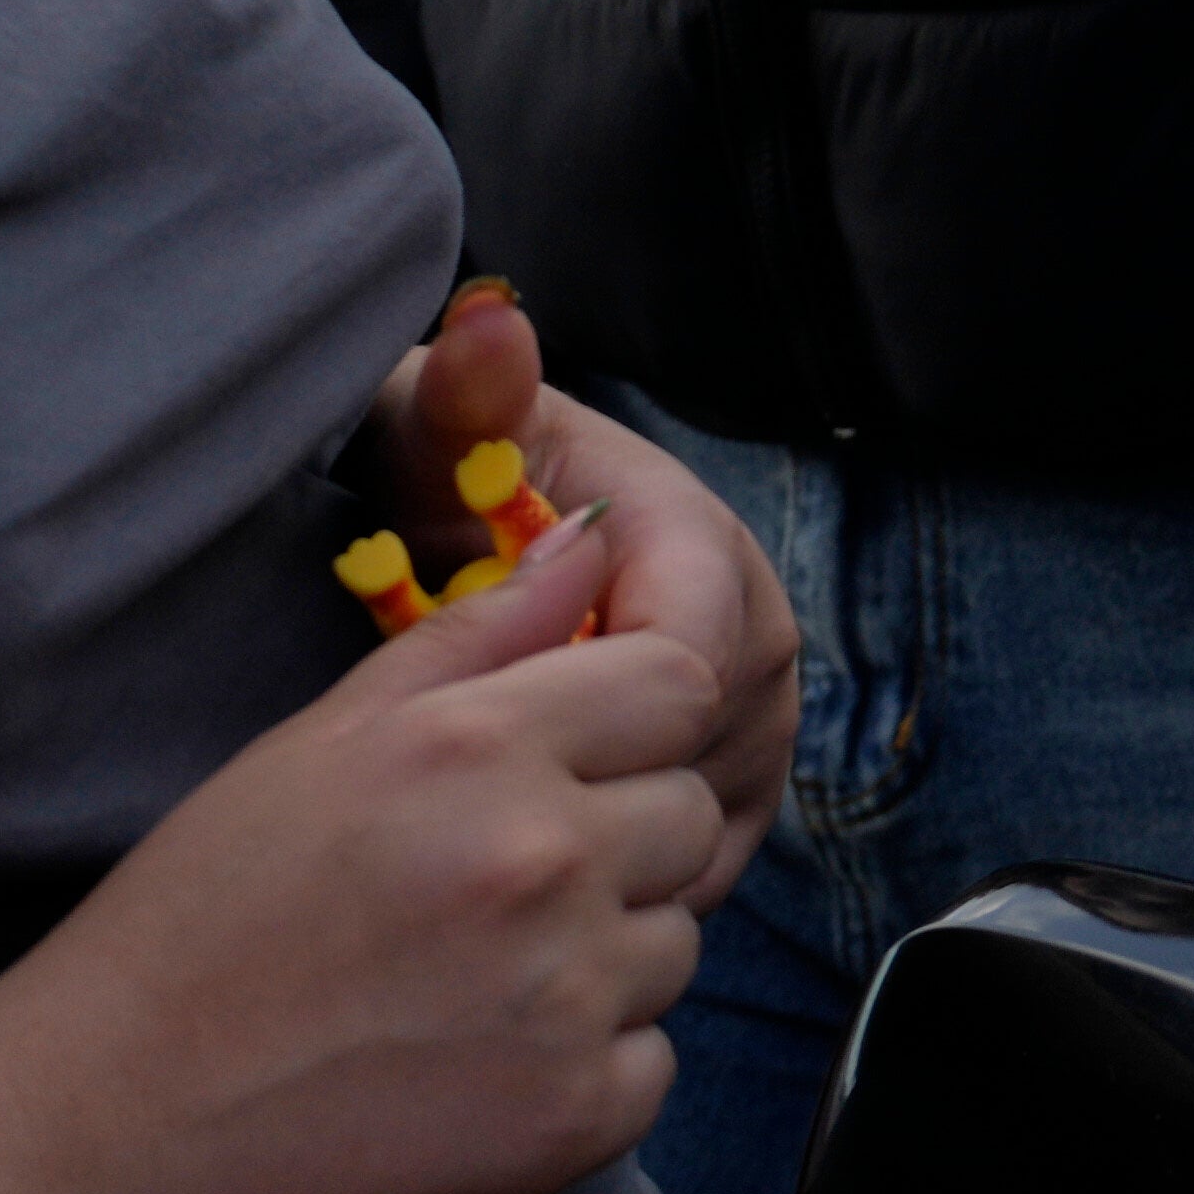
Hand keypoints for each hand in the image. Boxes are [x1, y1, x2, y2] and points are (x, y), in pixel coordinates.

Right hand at [0, 527, 726, 1193]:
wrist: (96, 1144)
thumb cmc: (192, 935)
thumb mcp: (315, 748)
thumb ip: (475, 634)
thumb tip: (594, 534)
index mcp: (479, 747)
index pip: (680, 683)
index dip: (635, 724)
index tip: (574, 770)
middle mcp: (541, 857)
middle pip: (689, 815)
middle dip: (615, 848)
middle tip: (481, 903)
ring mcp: (567, 994)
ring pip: (673, 943)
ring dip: (597, 965)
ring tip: (453, 995)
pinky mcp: (575, 1118)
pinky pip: (648, 1062)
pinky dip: (579, 1075)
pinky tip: (461, 1079)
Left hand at [369, 285, 786, 895]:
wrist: (482, 535)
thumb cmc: (450, 487)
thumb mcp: (441, 440)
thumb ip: (468, 395)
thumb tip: (490, 324)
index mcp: (694, 544)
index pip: (682, 658)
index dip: (580, 714)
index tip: (480, 734)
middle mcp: (751, 626)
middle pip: (703, 744)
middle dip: (589, 778)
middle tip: (469, 787)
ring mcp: (752, 710)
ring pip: (707, 808)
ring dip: (605, 830)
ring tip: (490, 815)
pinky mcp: (733, 777)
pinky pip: (701, 849)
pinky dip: (624, 869)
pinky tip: (536, 853)